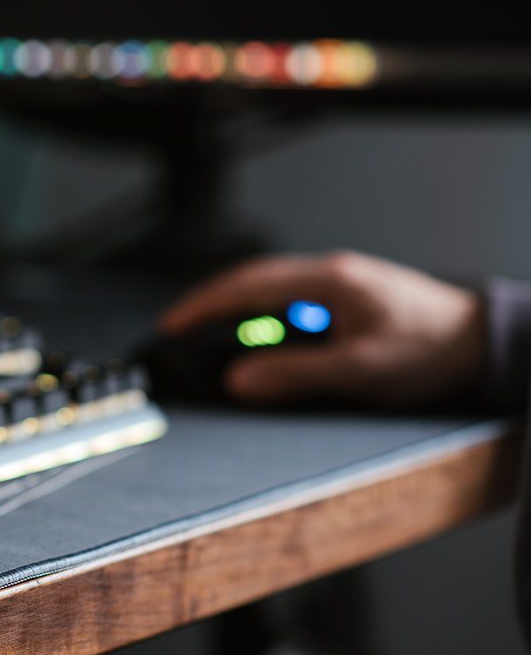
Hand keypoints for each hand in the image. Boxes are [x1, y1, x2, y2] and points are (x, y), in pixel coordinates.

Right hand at [158, 251, 484, 404]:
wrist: (481, 338)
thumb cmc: (431, 348)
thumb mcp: (361, 369)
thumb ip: (296, 374)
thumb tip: (239, 380)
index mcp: (328, 282)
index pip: (247, 285)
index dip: (203, 305)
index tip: (172, 324)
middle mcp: (329, 274)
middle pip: (251, 279)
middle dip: (209, 302)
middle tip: (177, 327)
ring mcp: (338, 283)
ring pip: (269, 287)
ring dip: (234, 307)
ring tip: (206, 331)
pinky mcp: (346, 297)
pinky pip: (289, 298)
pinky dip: (261, 314)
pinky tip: (257, 335)